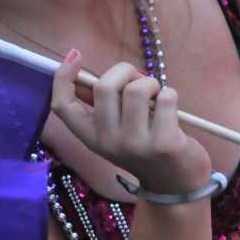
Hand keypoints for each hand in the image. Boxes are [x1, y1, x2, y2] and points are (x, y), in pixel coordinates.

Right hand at [50, 50, 211, 194]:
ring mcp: (136, 145)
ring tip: (157, 96)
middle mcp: (108, 143)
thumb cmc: (146, 146)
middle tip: (140, 80)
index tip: (75, 55)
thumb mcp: (117, 131)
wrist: (176, 184)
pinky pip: (166, 98)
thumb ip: (103, 105)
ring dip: (151, 83)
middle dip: (125, 71)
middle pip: (104, 86)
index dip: (63, 77)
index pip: (63, 106)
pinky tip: (171, 110)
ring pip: (137, 89)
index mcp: (91, 138)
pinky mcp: (164, 144)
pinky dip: (170, 94)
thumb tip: (82, 71)